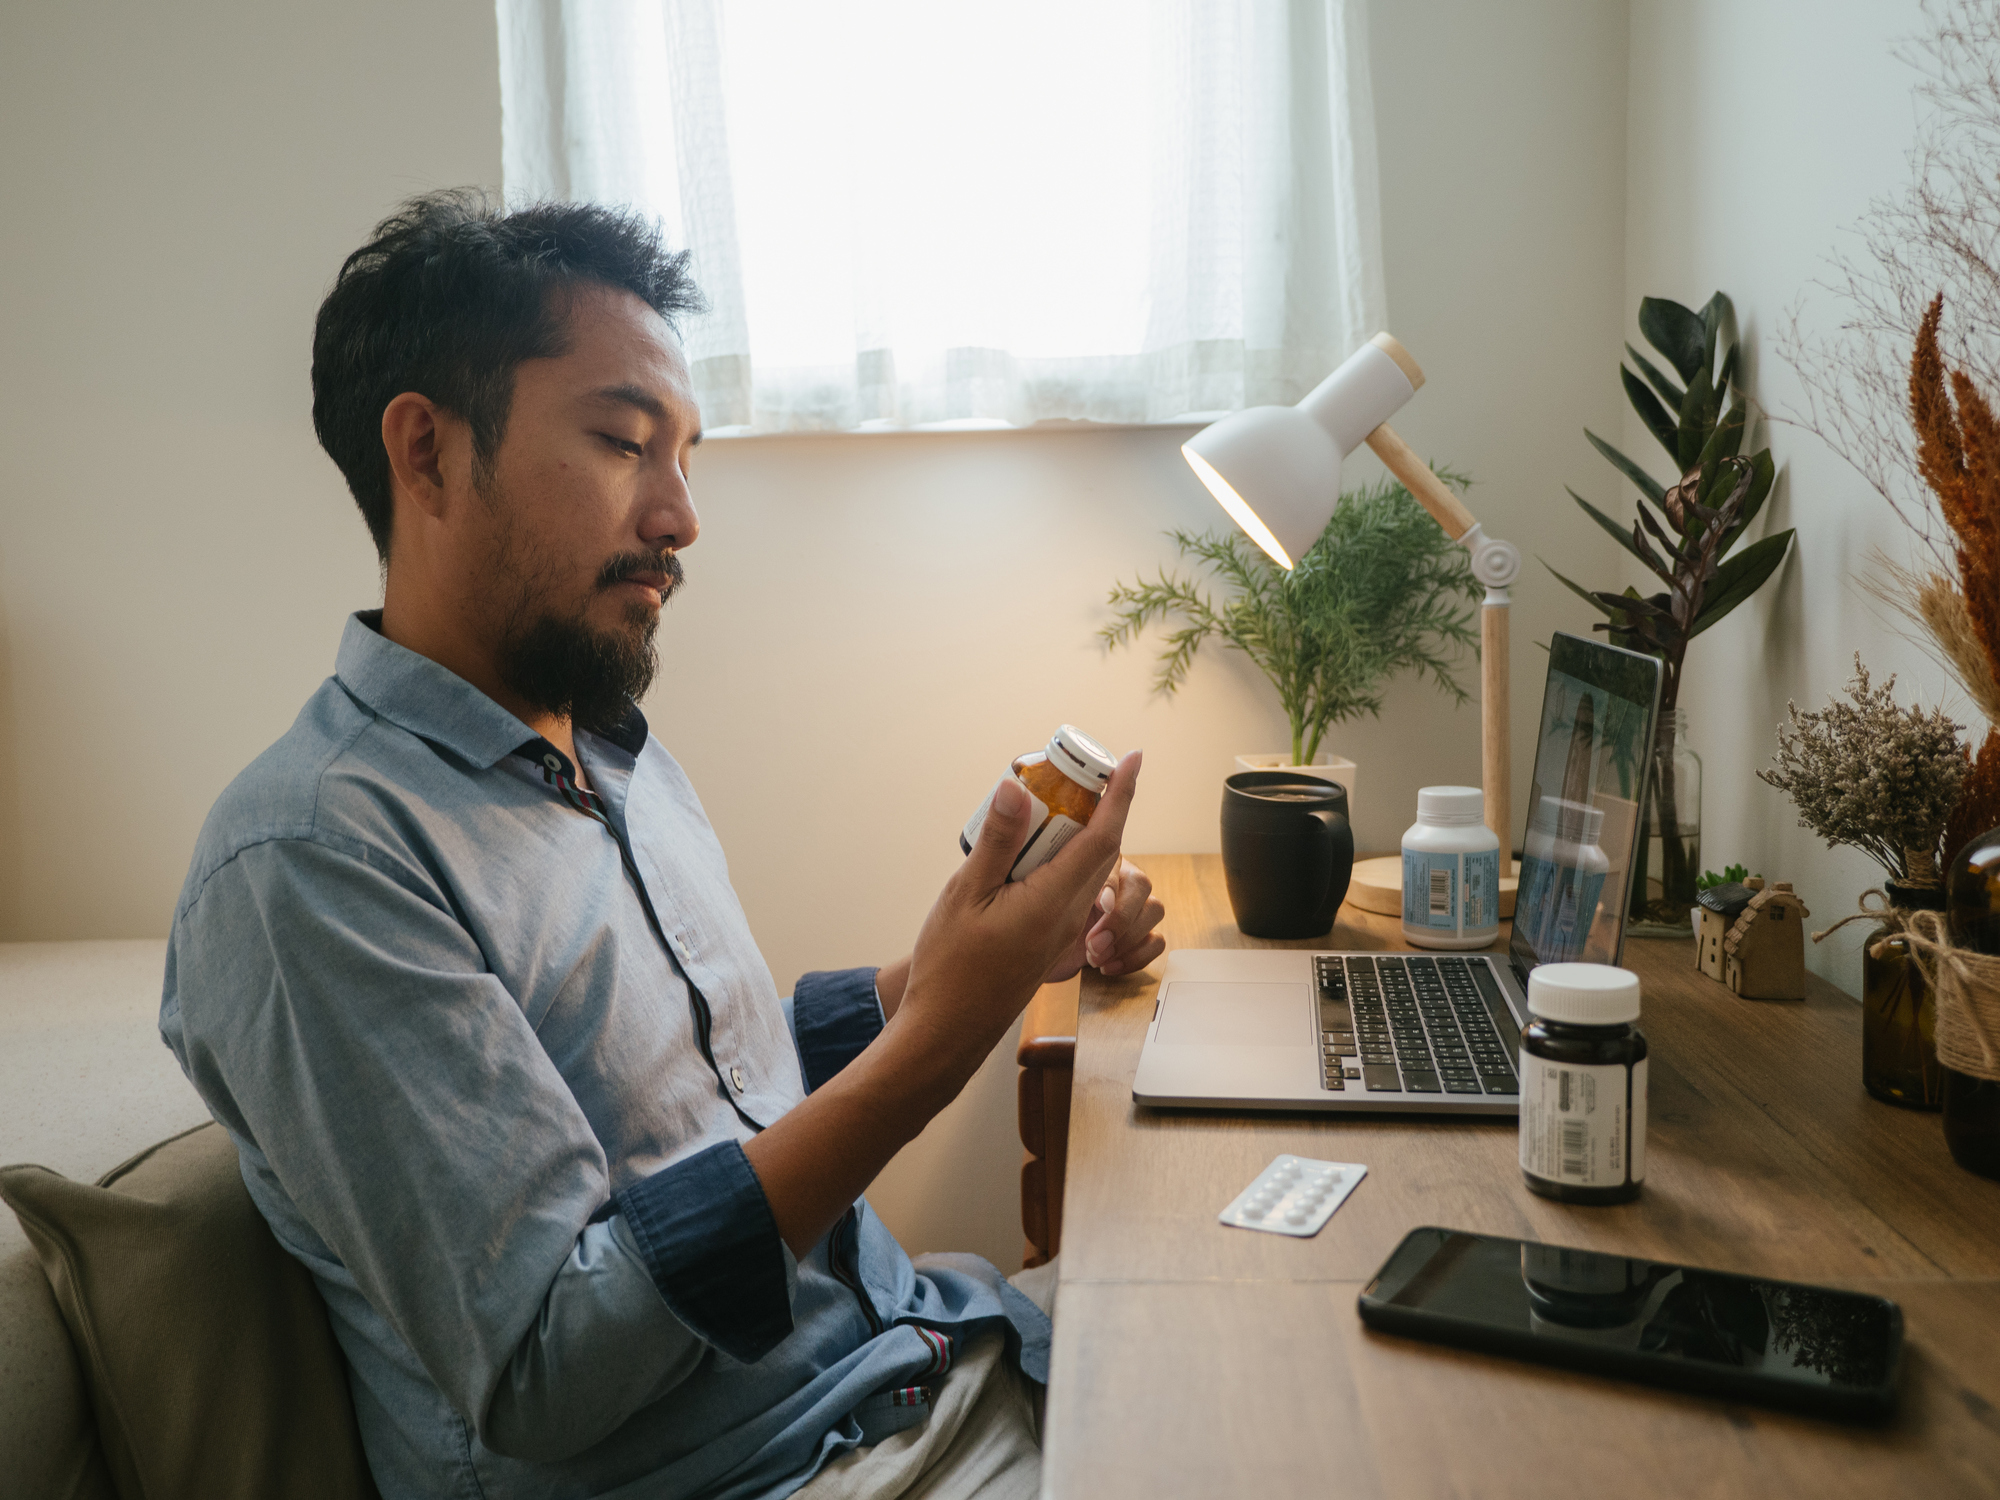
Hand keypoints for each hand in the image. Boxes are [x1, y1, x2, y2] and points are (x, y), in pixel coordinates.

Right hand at [892, 751, 1142, 1074]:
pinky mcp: (1052, 939)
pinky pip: (1071, 888)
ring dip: (1080, 832)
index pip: (1102, 837)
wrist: (949, 1028)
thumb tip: (1016, 790)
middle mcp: (1069, 916)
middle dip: (1100, 804)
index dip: (1121, 794)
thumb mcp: (965, 895)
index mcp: (1052, 902)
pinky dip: (1064, 858)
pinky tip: (1031, 850)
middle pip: (1103, 849)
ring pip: (1088, 870)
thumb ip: (997, 842)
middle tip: (1077, 768)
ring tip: (1048, 802)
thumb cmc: (952, 968)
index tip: (1131, 760)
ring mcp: (1063, 931)